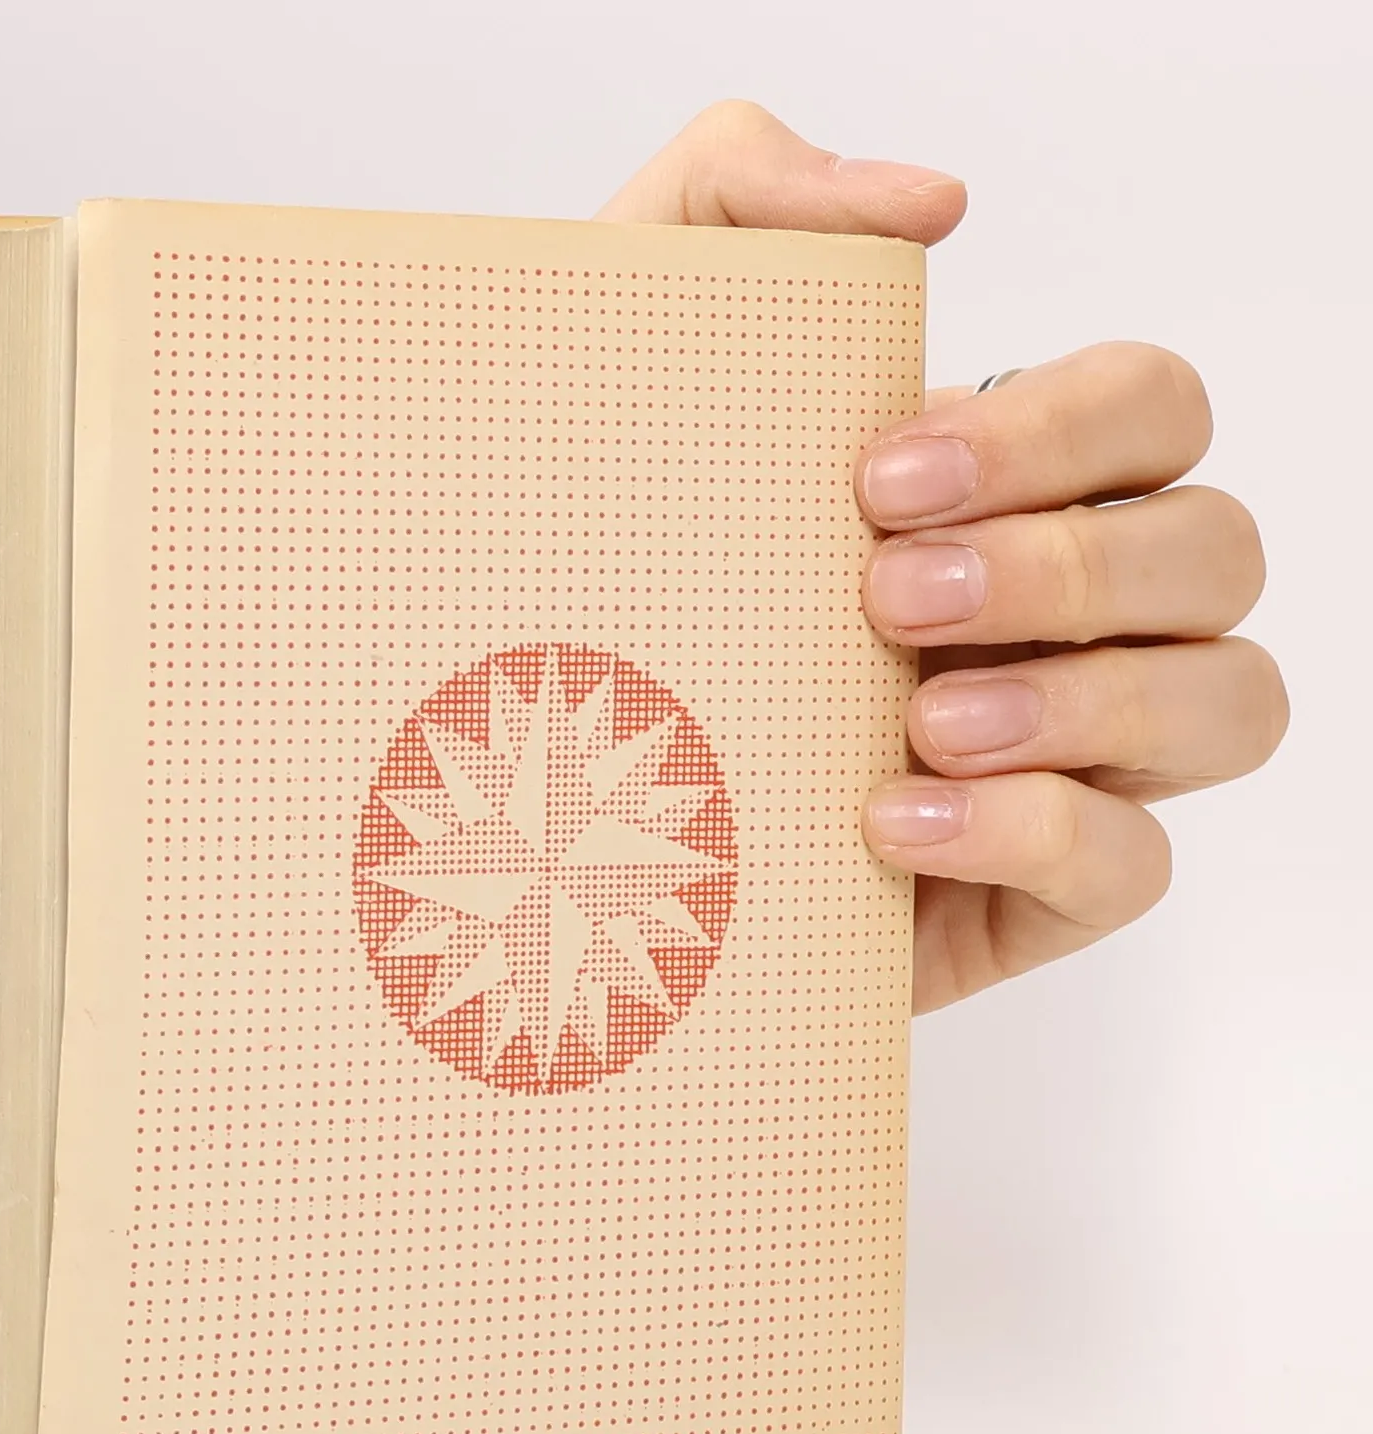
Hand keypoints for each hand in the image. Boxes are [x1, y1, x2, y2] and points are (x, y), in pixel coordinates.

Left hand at [598, 103, 1285, 1012]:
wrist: (546, 791)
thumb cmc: (608, 568)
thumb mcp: (623, 356)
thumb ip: (744, 202)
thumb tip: (930, 205)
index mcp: (1013, 492)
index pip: (1150, 413)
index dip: (1062, 432)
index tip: (881, 478)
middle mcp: (1073, 613)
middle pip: (1214, 552)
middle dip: (1066, 565)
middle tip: (885, 595)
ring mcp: (1076, 754)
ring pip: (1225, 701)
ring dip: (1086, 699)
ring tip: (918, 718)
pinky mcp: (1037, 892)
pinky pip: (1133, 863)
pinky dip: (1033, 834)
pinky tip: (890, 824)